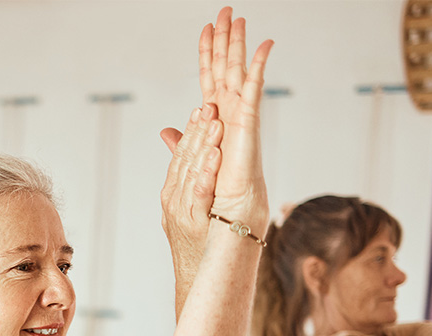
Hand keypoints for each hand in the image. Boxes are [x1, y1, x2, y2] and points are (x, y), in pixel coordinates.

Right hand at [160, 104, 223, 277]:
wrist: (193, 278)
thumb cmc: (195, 244)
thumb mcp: (184, 209)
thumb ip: (182, 177)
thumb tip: (172, 141)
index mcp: (171, 194)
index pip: (180, 157)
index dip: (190, 132)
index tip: (202, 109)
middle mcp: (173, 200)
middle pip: (184, 160)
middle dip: (198, 131)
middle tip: (210, 107)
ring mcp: (180, 212)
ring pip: (191, 173)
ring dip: (204, 146)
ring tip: (215, 124)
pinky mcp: (192, 224)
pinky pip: (200, 195)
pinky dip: (206, 175)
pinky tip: (215, 158)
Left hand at [197, 7, 272, 230]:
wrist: (224, 219)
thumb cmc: (213, 197)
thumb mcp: (189, 161)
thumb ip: (182, 142)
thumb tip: (167, 131)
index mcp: (215, 121)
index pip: (209, 80)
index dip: (207, 55)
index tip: (205, 30)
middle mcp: (229, 116)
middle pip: (225, 69)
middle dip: (224, 40)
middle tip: (225, 11)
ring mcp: (240, 118)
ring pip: (238, 73)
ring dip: (238, 45)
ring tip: (238, 18)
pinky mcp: (248, 126)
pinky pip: (253, 90)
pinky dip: (259, 67)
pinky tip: (264, 45)